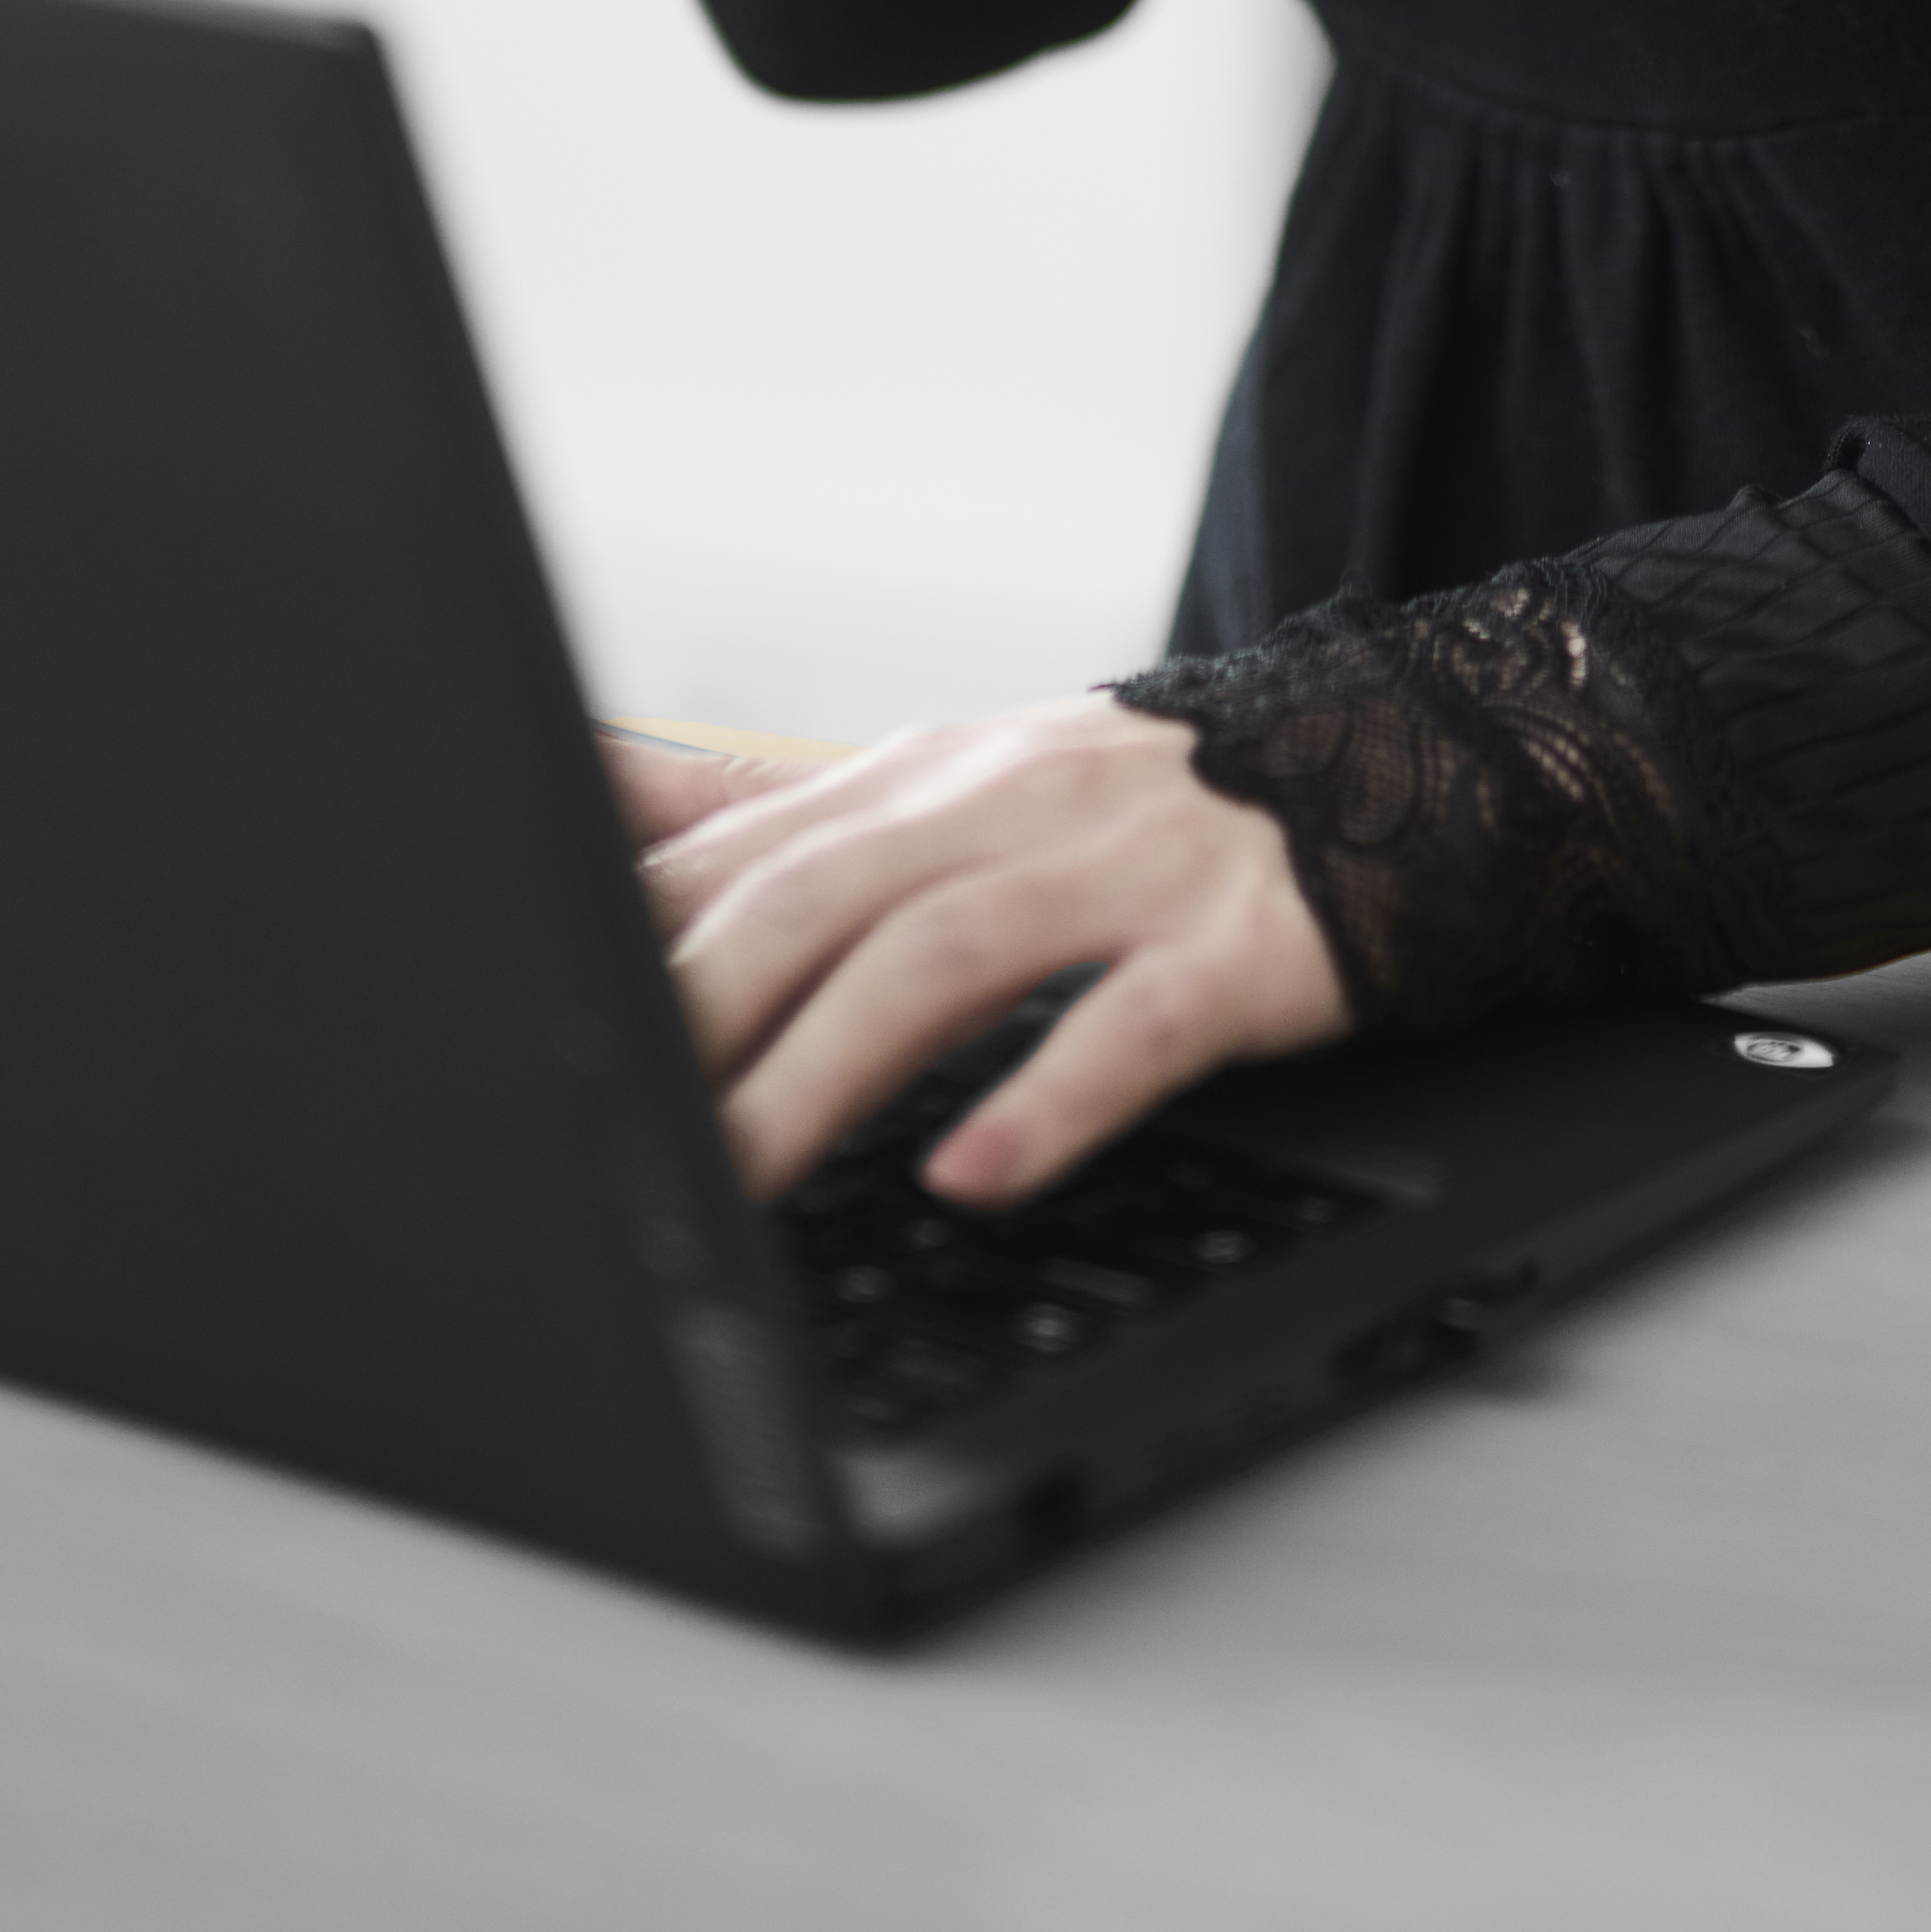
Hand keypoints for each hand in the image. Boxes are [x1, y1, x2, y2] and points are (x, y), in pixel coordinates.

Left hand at [607, 695, 1349, 1206]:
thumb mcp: (946, 783)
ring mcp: (1126, 870)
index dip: (628, 933)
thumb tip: (587, 778)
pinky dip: (1046, 1099)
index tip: (528, 1016)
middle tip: (607, 1125)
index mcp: (929, 776)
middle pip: (819, 895)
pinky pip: (1131, 1026)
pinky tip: (974, 1173)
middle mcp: (1011, 805)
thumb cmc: (1137, 803)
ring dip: (826, 1072)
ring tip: (736, 1176)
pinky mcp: (1235, 948)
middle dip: (696, 1008)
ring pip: (943, 957)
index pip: (744, 848)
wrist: (1403, 755)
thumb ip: (773, 801)